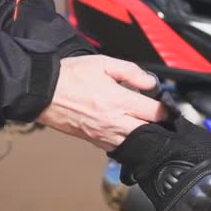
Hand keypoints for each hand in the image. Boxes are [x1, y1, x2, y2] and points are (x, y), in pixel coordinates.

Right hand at [36, 55, 166, 150]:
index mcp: (120, 101)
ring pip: (135, 144)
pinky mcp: (94, 141)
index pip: (155, 112)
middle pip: (149, 132)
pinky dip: (127, 143)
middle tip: (160, 118)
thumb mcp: (104, 63)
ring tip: (145, 125)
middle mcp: (115, 122)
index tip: (167, 106)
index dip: (165, 109)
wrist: (43, 92)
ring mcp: (104, 135)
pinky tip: (127, 132)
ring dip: (143, 136)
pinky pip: (117, 148)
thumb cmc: (72, 75)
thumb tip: (151, 83)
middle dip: (158, 126)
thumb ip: (131, 72)